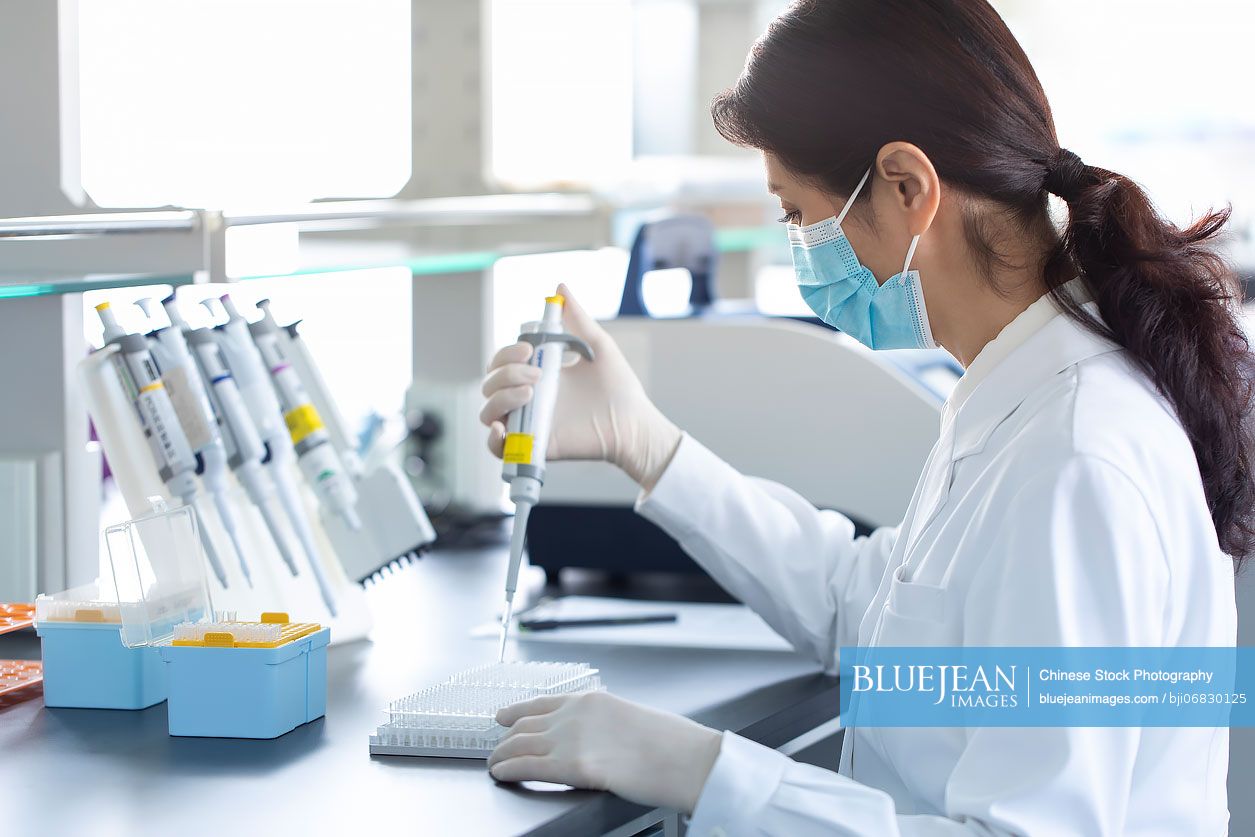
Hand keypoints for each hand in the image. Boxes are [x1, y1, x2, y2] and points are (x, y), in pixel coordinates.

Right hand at [479, 284, 681, 489]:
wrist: (633, 423)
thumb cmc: (619, 387)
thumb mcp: (597, 346)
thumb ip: (577, 319)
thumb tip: (560, 287)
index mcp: (538, 374)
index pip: (502, 363)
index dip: (506, 353)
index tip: (529, 348)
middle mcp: (528, 399)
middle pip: (490, 384)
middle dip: (504, 372)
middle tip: (535, 373)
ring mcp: (529, 423)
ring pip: (488, 411)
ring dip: (500, 397)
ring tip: (530, 393)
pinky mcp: (534, 446)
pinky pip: (497, 448)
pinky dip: (493, 438)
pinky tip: (503, 426)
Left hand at [488, 691, 722, 812]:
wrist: (687, 759)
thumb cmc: (671, 744)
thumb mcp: (630, 718)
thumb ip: (603, 724)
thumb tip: (592, 739)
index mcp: (592, 700)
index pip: (541, 703)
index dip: (516, 711)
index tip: (503, 716)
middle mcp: (576, 715)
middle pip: (525, 725)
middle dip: (506, 738)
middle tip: (496, 748)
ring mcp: (572, 739)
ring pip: (520, 744)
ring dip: (501, 754)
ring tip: (494, 764)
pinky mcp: (573, 766)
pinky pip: (527, 765)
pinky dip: (508, 769)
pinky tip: (501, 773)